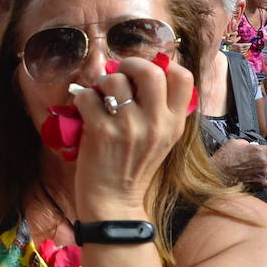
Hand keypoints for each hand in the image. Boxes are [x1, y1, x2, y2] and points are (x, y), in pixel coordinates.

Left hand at [72, 55, 194, 218]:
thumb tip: (143, 72)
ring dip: (102, 83)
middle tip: (119, 73)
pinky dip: (82, 98)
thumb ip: (159, 110)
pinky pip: (88, 95)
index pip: (183, 77)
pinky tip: (86, 110)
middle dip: (130, 64)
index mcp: (174, 123)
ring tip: (100, 97)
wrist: (113, 202)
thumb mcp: (161, 140)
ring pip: (114, 80)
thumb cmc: (133, 168)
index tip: (146, 75)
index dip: (163, 66)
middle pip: (150, 70)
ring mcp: (128, 126)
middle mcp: (156, 123)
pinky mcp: (101, 131)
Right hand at [211, 139, 266, 188]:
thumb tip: (248, 146)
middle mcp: (262, 163)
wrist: (217, 172)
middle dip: (262, 160)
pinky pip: (264, 182)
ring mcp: (260, 174)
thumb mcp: (233, 142)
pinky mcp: (256, 183)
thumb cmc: (223, 158)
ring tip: (248, 169)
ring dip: (260, 170)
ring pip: (266, 171)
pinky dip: (260, 180)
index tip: (257, 151)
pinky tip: (253, 177)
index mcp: (258, 151)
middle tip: (251, 160)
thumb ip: (245, 143)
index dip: (262, 150)